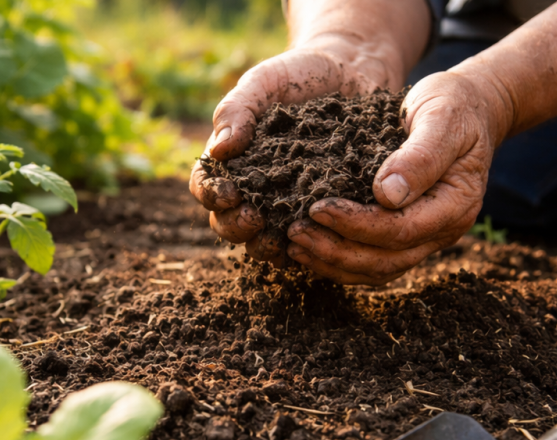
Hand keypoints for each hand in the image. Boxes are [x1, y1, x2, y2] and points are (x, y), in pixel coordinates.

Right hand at [189, 36, 404, 264]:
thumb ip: (236, 110)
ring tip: (278, 239)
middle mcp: (253, 190)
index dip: (212, 195)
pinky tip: (314, 241)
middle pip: (228, 223)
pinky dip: (304, 247)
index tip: (230, 192)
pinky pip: (304, 241)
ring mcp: (284, 206)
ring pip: (262, 240)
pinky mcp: (318, 214)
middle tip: (254, 218)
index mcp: (231, 162)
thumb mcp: (264, 82)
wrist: (350, 74)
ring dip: (264, 246)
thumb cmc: (299, 75)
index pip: (206, 187)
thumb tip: (219, 151)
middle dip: (236, 226)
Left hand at [285, 70, 509, 284]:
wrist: (470, 109)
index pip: (400, 229)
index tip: (317, 208)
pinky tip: (310, 248)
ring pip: (377, 269)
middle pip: (385, 260)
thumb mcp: (443, 118)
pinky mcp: (406, 236)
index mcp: (455, 205)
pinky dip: (340, 261)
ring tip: (295, 246)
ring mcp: (425, 238)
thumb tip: (388, 194)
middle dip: (336, 250)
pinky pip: (373, 261)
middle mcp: (442, 231)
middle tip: (295, 232)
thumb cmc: (455, 106)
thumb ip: (420, 155)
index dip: (356, 224)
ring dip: (333, 263)